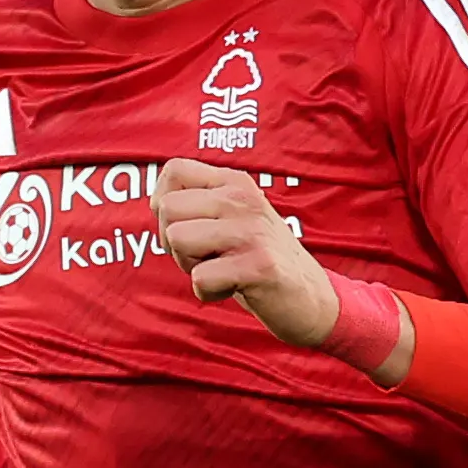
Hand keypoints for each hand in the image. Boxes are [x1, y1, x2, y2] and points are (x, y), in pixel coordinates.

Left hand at [152, 159, 335, 344]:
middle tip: (206, 256)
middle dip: (174, 241)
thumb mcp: (233, 218)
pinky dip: (209, 293)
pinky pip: (199, 279)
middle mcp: (243, 199)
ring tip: (221, 269)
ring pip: (177, 240)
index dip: (164, 203)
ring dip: (191, 266)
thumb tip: (155, 202)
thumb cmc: (259, 258)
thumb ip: (200, 203)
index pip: (174, 170)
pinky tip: (234, 288)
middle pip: (167, 209)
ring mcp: (251, 231)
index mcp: (235, 182)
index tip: (186, 226)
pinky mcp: (258, 266)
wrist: (311, 297)